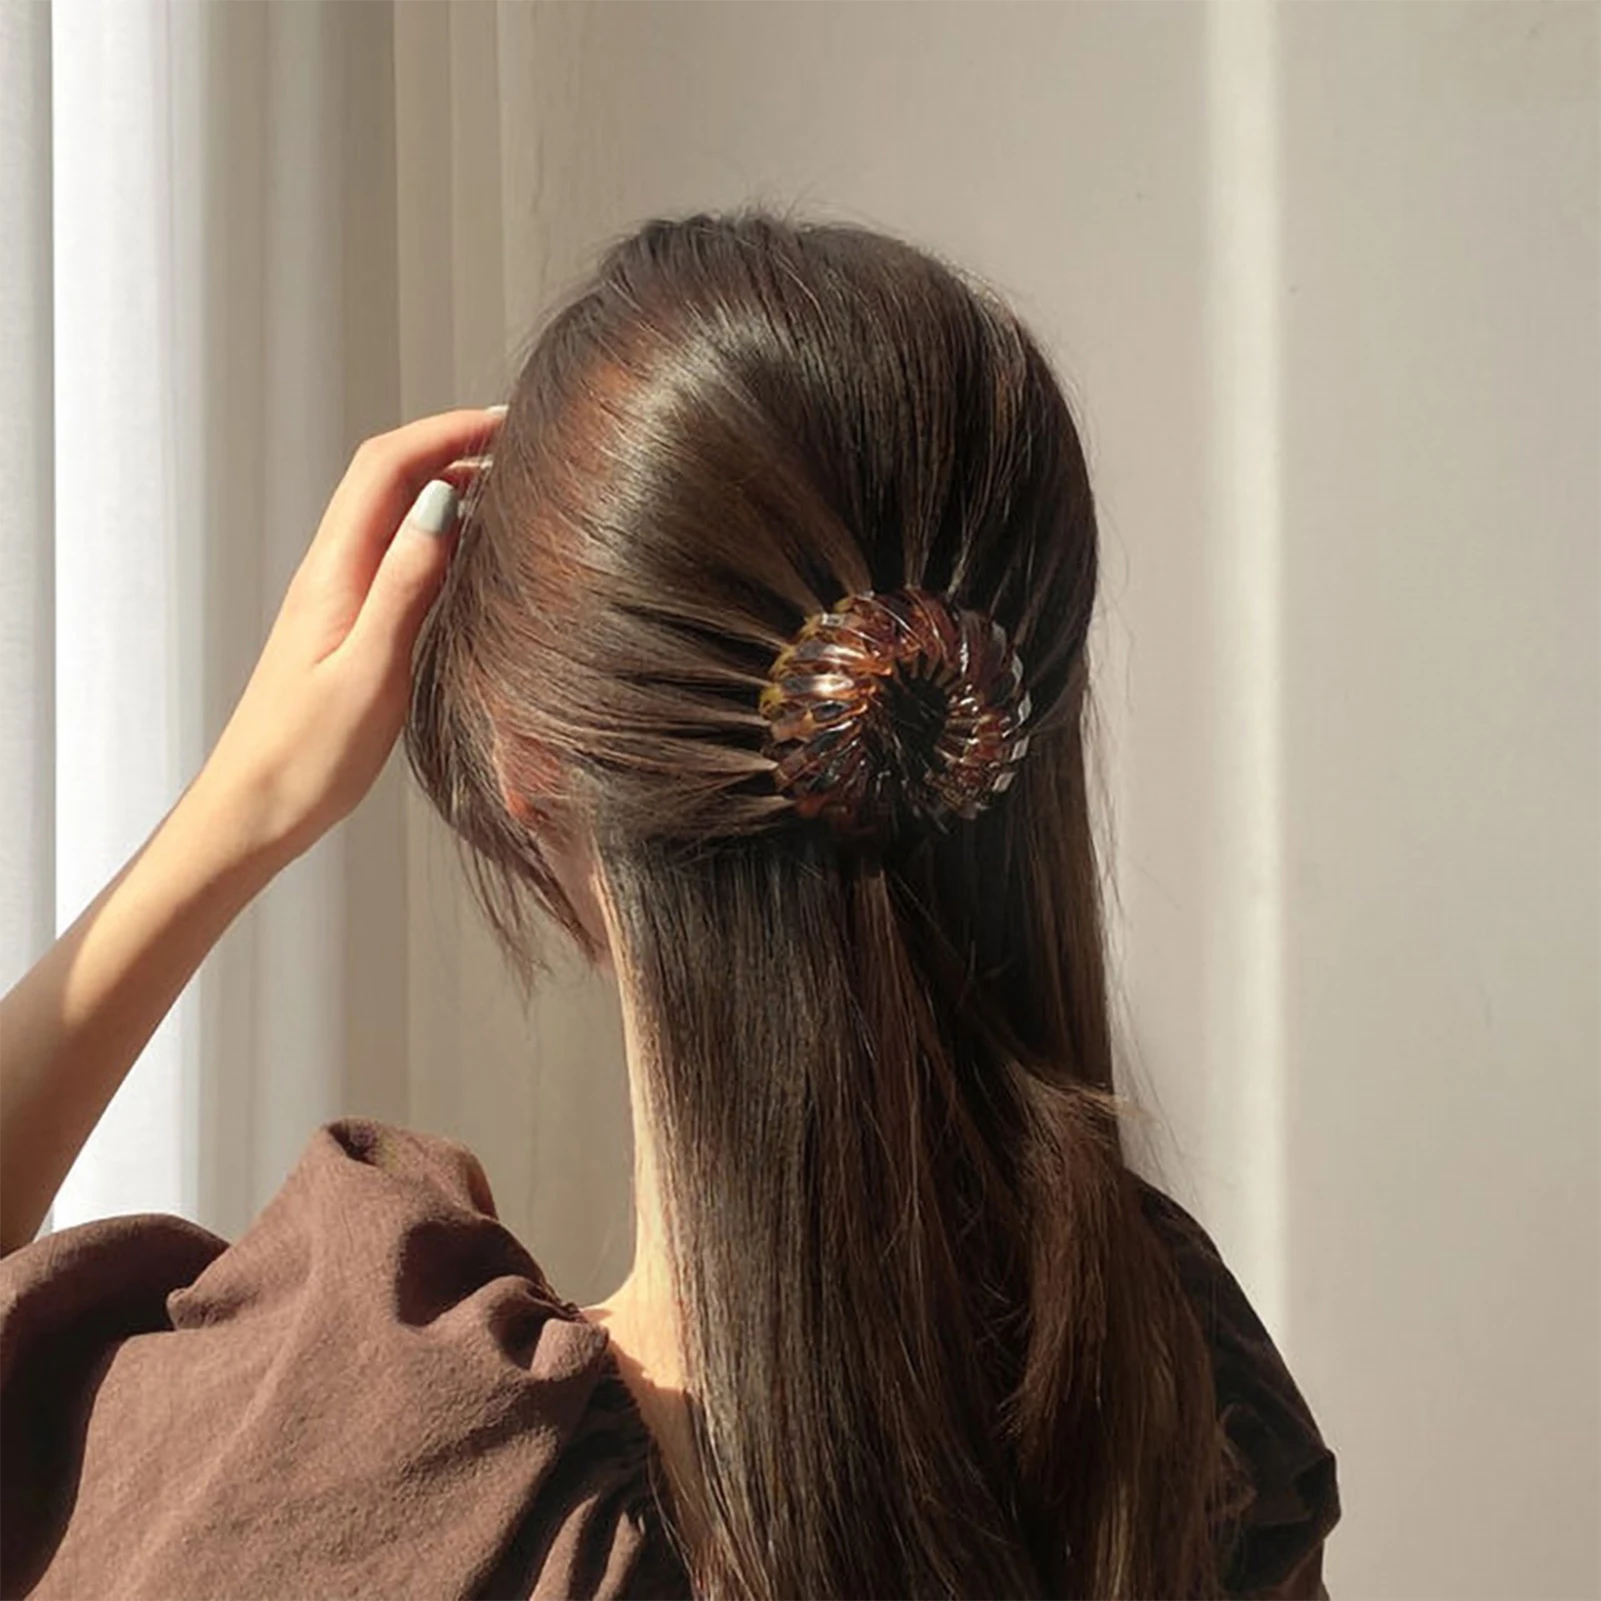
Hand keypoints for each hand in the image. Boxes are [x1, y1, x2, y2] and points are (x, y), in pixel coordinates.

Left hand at [198, 407, 503, 864]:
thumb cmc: (306, 757)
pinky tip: (472, 556)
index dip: (446, 432)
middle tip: (521, 446)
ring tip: (510, 488)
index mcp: (335, 573)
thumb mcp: (368, 672)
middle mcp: (332, 572)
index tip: (508, 422)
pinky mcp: (346, 626)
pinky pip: (394, 555)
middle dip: (452, 444)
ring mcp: (337, 597)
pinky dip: (437, 534)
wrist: (252, 811)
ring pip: (392, 514)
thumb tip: (443, 503)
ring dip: (447, 485)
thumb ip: (405, 586)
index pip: (388, 468)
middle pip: (388, 476)